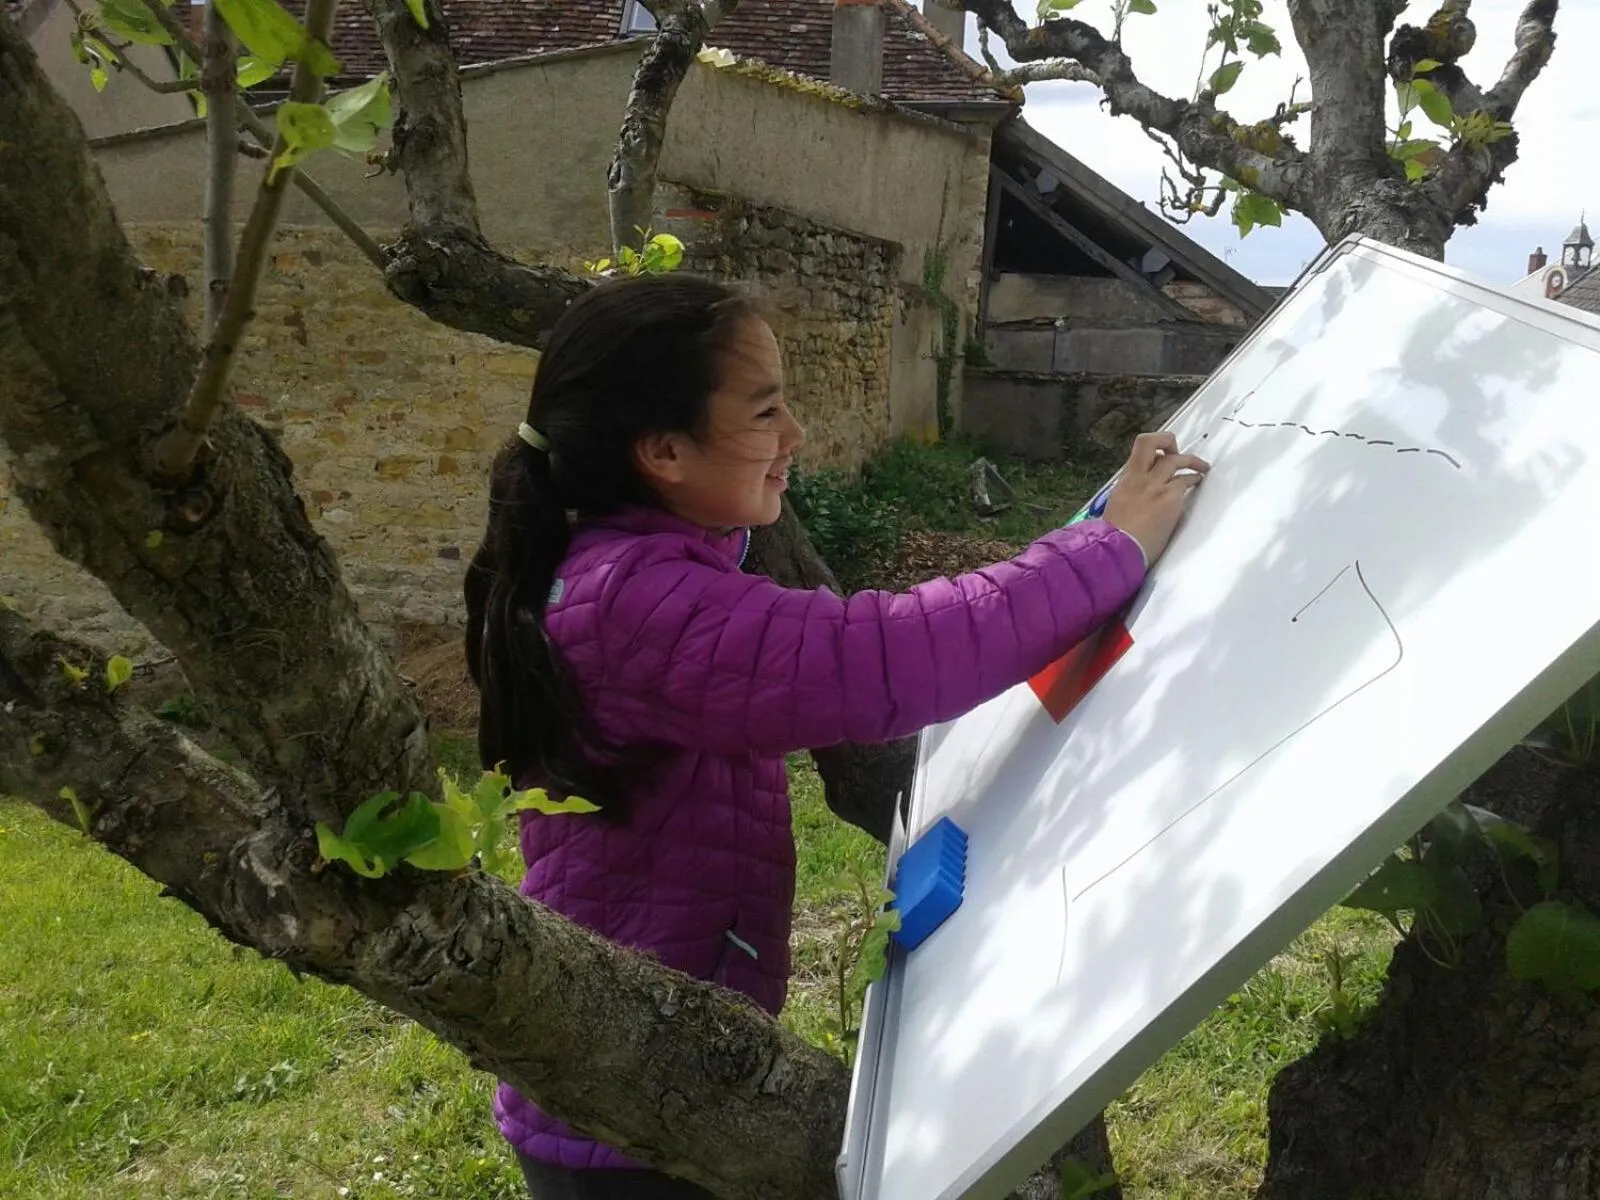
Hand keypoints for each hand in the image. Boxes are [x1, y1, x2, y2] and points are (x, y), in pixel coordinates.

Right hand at [1101, 431, 1208, 566]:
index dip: (1155, 445)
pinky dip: (1194, 480)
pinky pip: (1186, 482)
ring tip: (1201, 468)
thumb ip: (1131, 494)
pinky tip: (1198, 484)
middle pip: (1153, 442)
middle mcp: (1140, 478)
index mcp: (1126, 480)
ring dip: (1192, 462)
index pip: (1141, 448)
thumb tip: (1141, 495)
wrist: (1117, 549)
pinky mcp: (1170, 500)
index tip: (1163, 452)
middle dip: (1169, 441)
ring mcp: (1155, 487)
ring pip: (1176, 460)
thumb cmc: (1115, 536)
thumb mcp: (1117, 506)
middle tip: (1179, 451)